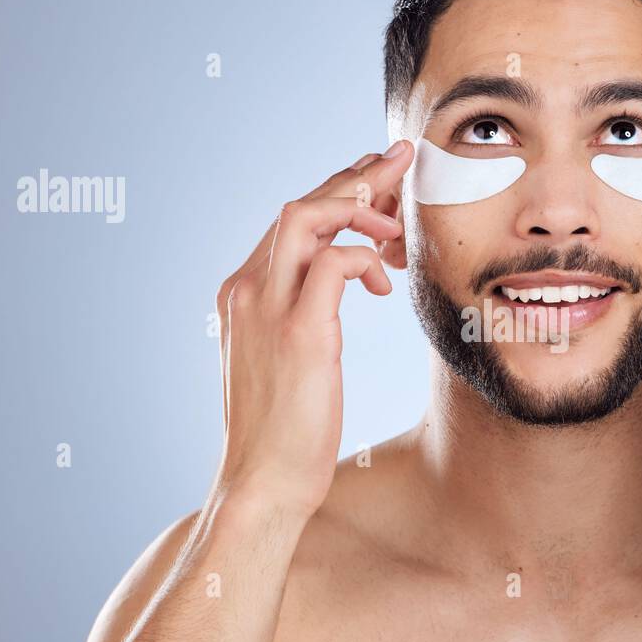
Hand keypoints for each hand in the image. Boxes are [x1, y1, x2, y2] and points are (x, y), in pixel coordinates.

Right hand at [212, 141, 413, 514]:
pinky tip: (384, 279)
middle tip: (400, 158)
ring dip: (361, 203)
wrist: (262, 482)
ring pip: (307, 215)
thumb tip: (343, 286)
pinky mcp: (299, 332)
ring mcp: (266, 307)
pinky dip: (364, 257)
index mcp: (241, 293)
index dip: (336, 194)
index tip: (375, 181)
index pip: (290, 221)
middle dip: (355, 175)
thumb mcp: (286, 359)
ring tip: (399, 216)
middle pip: (300, 204)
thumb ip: (302, 314)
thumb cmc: (283, 429)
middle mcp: (246, 289)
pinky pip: (334, 262)